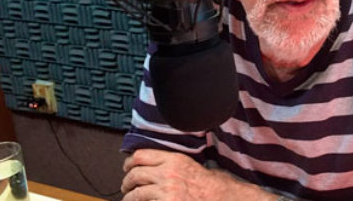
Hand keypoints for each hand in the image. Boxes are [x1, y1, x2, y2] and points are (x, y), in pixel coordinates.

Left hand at [121, 149, 246, 200]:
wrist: (225, 199)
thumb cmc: (216, 187)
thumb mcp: (197, 166)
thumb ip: (178, 166)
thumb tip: (162, 168)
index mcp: (175, 160)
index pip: (141, 155)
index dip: (129, 162)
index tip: (128, 166)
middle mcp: (168, 174)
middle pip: (135, 173)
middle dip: (127, 181)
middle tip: (126, 186)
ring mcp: (166, 192)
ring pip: (135, 193)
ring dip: (129, 197)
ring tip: (130, 199)